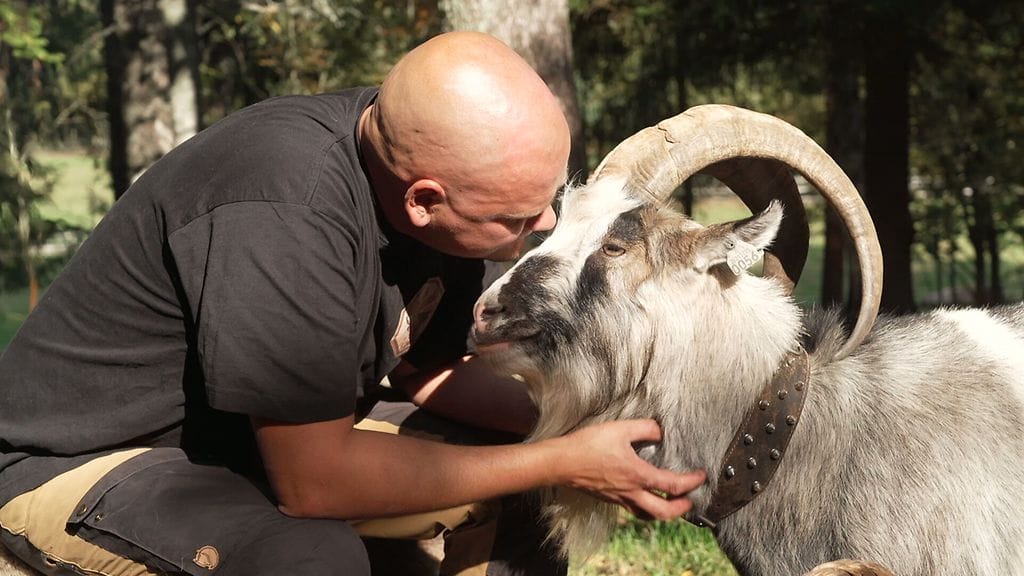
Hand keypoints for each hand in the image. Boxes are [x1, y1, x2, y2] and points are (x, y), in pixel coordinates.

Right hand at [554, 419, 705, 519]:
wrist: (561, 462)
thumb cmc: (588, 445)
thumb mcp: (619, 429)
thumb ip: (645, 428)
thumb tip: (660, 430)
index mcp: (638, 475)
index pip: (672, 485)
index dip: (691, 482)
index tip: (701, 476)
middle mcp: (630, 492)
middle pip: (663, 512)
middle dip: (681, 509)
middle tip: (690, 501)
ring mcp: (618, 498)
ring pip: (647, 514)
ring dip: (663, 512)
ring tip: (669, 503)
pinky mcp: (608, 498)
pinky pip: (632, 509)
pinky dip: (644, 506)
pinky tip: (642, 494)